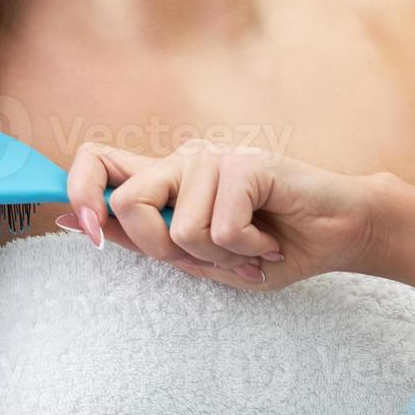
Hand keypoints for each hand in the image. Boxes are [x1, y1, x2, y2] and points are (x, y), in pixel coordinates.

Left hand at [60, 138, 380, 290]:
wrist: (340, 234)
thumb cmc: (272, 247)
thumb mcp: (199, 257)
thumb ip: (143, 237)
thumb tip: (75, 221)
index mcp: (168, 179)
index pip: (96, 159)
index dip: (76, 188)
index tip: (87, 226)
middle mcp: (185, 159)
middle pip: (127, 200)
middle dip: (159, 246)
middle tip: (205, 256)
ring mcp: (215, 157)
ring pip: (179, 226)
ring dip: (218, 255)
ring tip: (251, 246)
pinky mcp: (245, 163)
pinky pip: (220, 226)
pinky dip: (246, 249)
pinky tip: (269, 239)